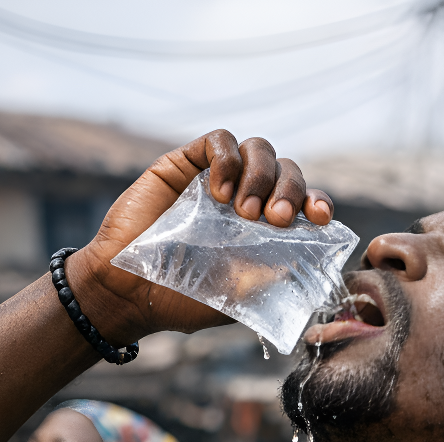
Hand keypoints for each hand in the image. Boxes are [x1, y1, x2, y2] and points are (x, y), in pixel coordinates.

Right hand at [65, 130, 333, 344]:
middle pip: (286, 171)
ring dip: (262, 175)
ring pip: (259, 150)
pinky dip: (228, 160)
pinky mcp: (185, 164)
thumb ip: (268, 277)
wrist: (123, 290)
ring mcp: (215, 179)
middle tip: (277, 220)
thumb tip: (307, 260)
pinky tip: (219, 192)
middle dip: (290, 191)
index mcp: (262, 229)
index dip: (317, 202)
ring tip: (243, 211)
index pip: (303, 202)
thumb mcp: (235, 296)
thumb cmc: (177, 299)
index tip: (319, 217)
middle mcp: (244, 198)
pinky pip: (219, 142)